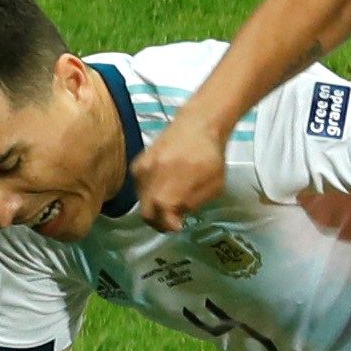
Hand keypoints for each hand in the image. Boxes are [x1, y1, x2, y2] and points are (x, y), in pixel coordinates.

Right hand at [133, 103, 232, 231]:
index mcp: (171, 185)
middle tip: (173, 220)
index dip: (168, 225)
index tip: (178, 226)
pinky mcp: (137, 163)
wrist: (197, 124)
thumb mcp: (213, 187)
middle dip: (159, 221)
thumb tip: (174, 220)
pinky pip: (139, 187)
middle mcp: (152, 179)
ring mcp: (142, 170)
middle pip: (147, 213)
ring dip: (155, 207)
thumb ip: (192, 205)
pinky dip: (150, 192)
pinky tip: (164, 185)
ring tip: (171, 198)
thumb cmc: (211, 157)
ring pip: (142, 201)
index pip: (161, 217)